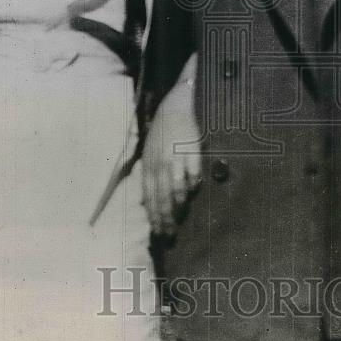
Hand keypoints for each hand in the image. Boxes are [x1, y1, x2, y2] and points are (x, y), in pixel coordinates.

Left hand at [141, 83, 201, 236]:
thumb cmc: (161, 134)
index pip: (150, 198)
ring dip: (179, 205)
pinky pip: (192, 174)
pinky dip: (193, 185)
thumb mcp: (148, 155)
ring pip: (176, 189)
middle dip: (166, 218)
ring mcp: (174, 159)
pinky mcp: (189, 152)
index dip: (154, 216)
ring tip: (181, 214)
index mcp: (148, 166)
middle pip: (162, 198)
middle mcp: (159, 165)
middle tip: (170, 233)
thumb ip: (148, 177)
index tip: (159, 231)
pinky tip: (193, 190)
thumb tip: (146, 201)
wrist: (173, 108)